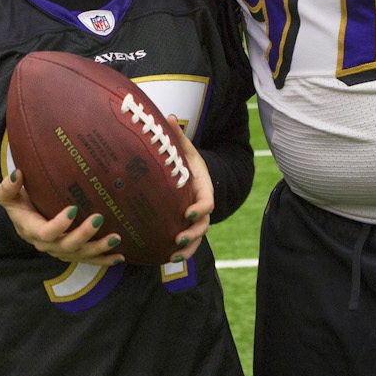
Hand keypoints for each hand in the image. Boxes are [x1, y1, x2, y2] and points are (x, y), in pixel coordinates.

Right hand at [0, 170, 123, 265]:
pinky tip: (119, 257)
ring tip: (116, 239)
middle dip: (84, 235)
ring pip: (80, 254)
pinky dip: (104, 260)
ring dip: (99, 249)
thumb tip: (17, 174)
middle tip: (99, 219)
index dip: (59, 225)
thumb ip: (8, 187)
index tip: (73, 209)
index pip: (46, 232)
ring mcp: (60, 250)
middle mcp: (47, 244)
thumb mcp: (6, 196)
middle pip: (67, 245)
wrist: (21, 219)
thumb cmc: (17, 203)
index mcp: (32, 230)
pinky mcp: (71, 252)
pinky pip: (87, 259)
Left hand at [167, 116, 213, 261]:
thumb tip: (169, 116)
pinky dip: (182, 253)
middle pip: (203, 225)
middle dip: (193, 233)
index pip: (207, 202)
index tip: (188, 213)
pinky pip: (189, 244)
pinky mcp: (187, 227)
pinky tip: (168, 259)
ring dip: (188, 248)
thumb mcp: (184, 150)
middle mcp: (202, 207)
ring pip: (197, 238)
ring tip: (173, 255)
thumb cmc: (186, 162)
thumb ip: (177, 137)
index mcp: (203, 189)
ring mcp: (196, 220)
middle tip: (178, 237)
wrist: (191, 176)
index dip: (200, 209)